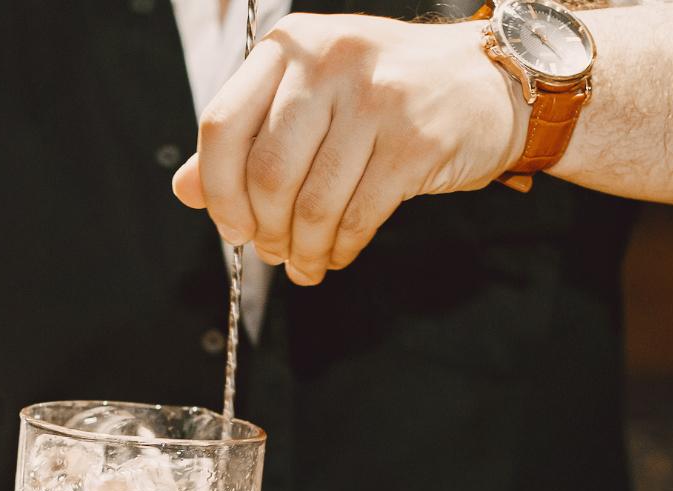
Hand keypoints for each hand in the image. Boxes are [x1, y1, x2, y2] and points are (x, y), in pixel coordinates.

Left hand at [172, 14, 525, 285]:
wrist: (487, 81)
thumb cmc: (386, 94)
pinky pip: (357, 215)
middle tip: (272, 253)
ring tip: (304, 263)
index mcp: (290, 46)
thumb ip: (247, 137)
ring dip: (302, 248)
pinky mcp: (415, 140)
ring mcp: (376, 97)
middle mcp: (329, 62)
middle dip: (263, 229)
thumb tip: (185, 192)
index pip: (222, 125)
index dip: (217, 190)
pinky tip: (335, 256)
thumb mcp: (310, 98)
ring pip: (313, 202)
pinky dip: (339, 248)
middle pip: (266, 172)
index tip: (230, 227)